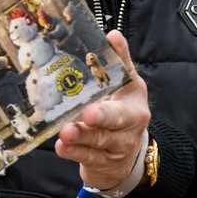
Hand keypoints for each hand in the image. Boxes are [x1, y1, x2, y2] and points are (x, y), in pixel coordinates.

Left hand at [55, 31, 150, 190]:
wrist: (127, 155)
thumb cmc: (121, 111)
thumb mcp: (125, 86)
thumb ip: (119, 61)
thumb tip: (112, 34)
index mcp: (135, 101)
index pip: (126, 96)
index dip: (112, 100)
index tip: (94, 104)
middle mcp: (131, 125)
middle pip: (116, 121)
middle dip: (100, 119)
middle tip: (86, 115)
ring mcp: (118, 146)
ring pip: (100, 141)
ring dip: (82, 136)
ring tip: (65, 132)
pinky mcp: (104, 163)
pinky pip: (89, 157)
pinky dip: (75, 153)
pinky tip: (62, 147)